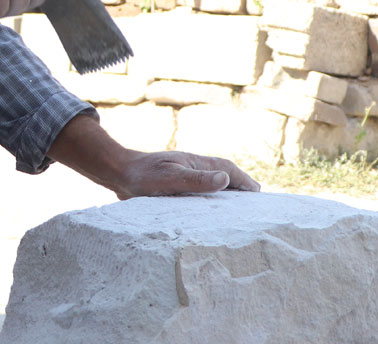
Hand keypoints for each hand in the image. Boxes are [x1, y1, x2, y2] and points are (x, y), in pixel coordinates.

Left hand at [111, 150, 260, 199]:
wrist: (119, 174)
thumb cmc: (143, 175)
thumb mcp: (170, 178)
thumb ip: (196, 179)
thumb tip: (225, 179)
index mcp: (196, 163)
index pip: (228, 170)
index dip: (245, 182)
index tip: (258, 195)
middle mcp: (194, 168)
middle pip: (224, 177)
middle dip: (240, 188)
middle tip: (255, 206)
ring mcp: (185, 177)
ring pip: (212, 186)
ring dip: (226, 196)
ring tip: (239, 213)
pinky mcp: (176, 188)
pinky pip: (200, 194)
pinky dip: (211, 202)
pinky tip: (211, 215)